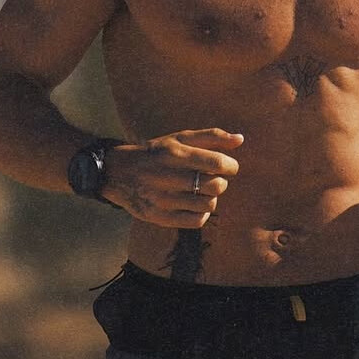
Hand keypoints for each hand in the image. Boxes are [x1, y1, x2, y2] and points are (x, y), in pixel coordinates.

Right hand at [101, 128, 242, 226]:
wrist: (118, 172)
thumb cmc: (157, 153)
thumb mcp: (179, 139)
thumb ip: (211, 136)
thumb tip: (240, 139)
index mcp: (173, 153)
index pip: (217, 163)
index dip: (231, 166)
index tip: (229, 167)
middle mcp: (166, 176)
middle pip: (215, 186)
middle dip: (221, 182)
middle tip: (212, 179)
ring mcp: (161, 199)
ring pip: (208, 205)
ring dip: (211, 198)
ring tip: (201, 191)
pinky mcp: (158, 217)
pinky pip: (196, 221)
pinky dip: (202, 213)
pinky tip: (195, 204)